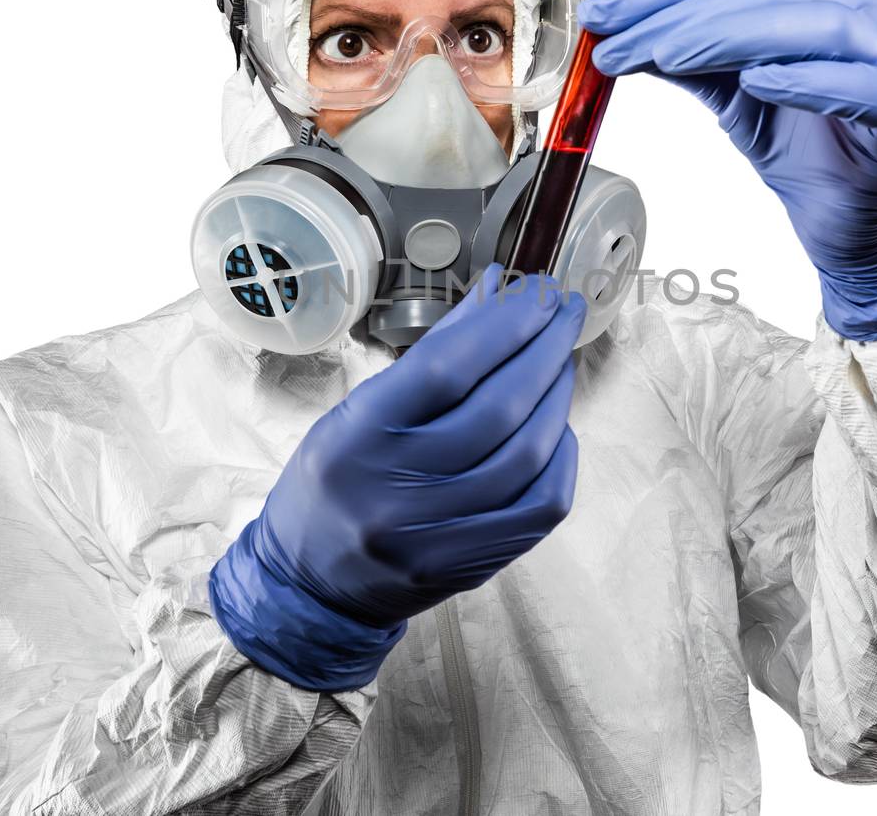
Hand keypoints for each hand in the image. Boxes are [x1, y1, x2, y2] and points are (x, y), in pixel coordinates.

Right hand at [210, 265, 585, 690]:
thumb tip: (497, 292)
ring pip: (527, 454)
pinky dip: (561, 457)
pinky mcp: (470, 565)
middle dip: (544, 349)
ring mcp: (437, 534)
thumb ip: (433, 354)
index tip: (537, 293)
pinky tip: (558, 428)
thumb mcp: (359, 409)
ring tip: (561, 363)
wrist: (311, 583)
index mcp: (358, 437)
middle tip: (565, 313)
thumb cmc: (335, 481)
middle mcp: (397, 488)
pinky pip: (541, 505)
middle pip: (497, 408)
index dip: (504, 325)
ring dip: (556, 397)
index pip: (446, 369)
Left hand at [577, 0, 876, 339]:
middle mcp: (860, 7)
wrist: (856, 223)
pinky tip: (759, 82)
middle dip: (681, 12)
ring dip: (733, 35)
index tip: (603, 8)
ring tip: (670, 53)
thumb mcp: (729, 96)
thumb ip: (687, 60)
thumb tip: (618, 34)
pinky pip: (865, 86)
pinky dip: (809, 80)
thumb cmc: (804, 147)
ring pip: (817, 25)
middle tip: (619, 37)